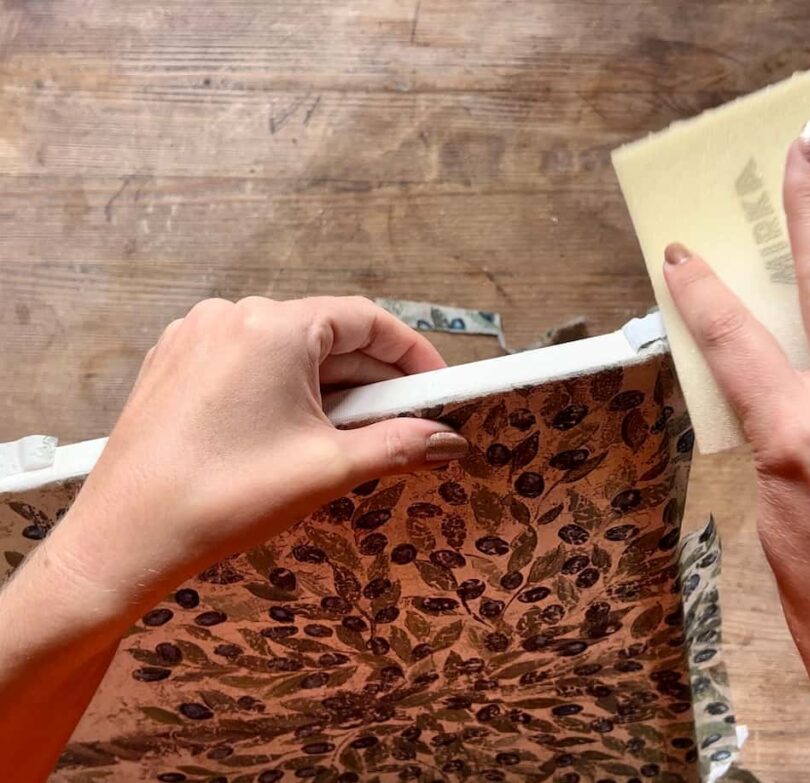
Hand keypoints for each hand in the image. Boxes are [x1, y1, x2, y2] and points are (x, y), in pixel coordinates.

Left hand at [0, 296, 468, 779]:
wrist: (122, 542)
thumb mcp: (328, 469)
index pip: (366, 320)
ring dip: (328, 385)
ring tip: (345, 436)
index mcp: (273, 327)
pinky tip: (292, 431)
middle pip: (327, 333)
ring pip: (287, 350)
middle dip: (371, 377)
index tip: (438, 386)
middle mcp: (231, 316)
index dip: (412, 353)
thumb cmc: (222, 499)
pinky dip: (283, 388)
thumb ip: (399, 445)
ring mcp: (194, 337)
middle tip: (402, 422)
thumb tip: (448, 440)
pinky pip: (248, 362)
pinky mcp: (173, 364)